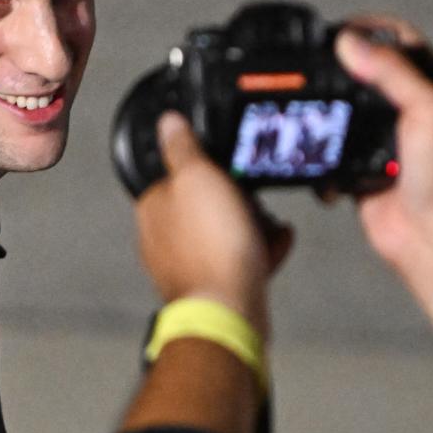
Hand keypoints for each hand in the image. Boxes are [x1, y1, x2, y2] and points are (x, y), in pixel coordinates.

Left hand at [134, 112, 278, 332]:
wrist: (230, 309)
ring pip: (226, 232)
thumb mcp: (197, 177)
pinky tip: (277, 242)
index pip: (177, 175)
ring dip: (252, 224)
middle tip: (254, 197)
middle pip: (206, 204)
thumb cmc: (211, 247)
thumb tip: (168, 122)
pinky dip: (261, 250)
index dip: (208, 168)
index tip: (229, 167)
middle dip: (236, 198)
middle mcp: (165, 238)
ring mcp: (189, 264)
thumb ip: (182, 148)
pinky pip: (241, 260)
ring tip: (269, 222)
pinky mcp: (214, 285)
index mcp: (154, 208)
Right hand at [334, 18, 432, 288]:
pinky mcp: (362, 171)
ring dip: (323, 118)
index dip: (367, 30)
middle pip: (362, 74)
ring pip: (342, 115)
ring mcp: (382, 141)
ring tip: (305, 116)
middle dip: (334, 72)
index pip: (396, 41)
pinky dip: (320, 160)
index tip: (335, 32)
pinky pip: (332, 156)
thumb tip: (349, 41)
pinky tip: (321, 167)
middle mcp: (405, 111)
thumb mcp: (428, 110)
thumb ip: (391, 72)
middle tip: (307, 72)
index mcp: (428, 88)